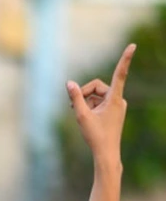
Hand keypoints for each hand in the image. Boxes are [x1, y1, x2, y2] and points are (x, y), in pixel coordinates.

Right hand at [66, 43, 134, 160]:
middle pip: (97, 86)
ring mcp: (117, 105)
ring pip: (97, 95)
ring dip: (86, 101)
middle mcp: (118, 100)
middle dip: (84, 93)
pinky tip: (85, 117)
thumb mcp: (82, 116)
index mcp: (115, 99)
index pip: (120, 74)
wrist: (106, 154)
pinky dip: (91, 106)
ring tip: (77, 114)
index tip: (132, 46)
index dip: (125, 59)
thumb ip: (75, 98)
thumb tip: (69, 83)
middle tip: (72, 105)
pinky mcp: (114, 111)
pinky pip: (100, 102)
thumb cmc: (96, 136)